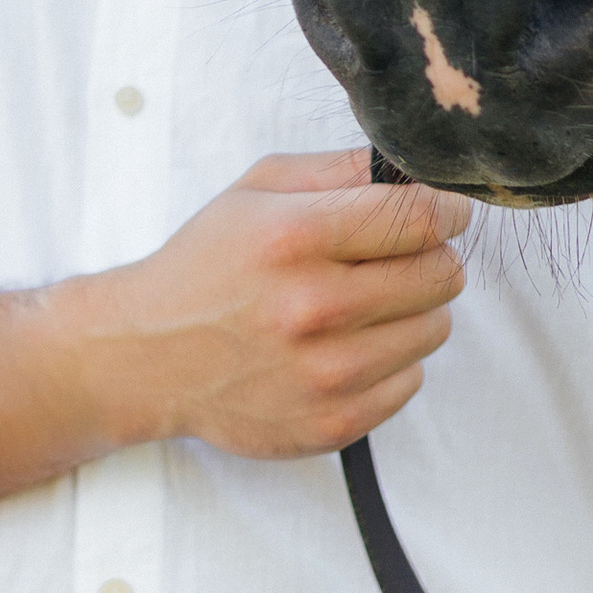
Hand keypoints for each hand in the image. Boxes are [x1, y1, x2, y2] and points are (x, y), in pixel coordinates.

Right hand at [87, 149, 467, 458]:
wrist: (146, 356)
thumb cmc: (206, 266)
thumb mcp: (256, 191)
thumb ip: (338, 170)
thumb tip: (417, 171)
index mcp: (296, 238)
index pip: (422, 218)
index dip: (446, 210)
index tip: (441, 213)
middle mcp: (314, 308)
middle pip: (442, 275)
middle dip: (428, 259)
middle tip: (391, 261)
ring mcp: (326, 374)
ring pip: (435, 329)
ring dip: (410, 313)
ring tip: (358, 308)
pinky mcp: (334, 423)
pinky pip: (411, 381)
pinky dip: (389, 363)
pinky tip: (342, 350)